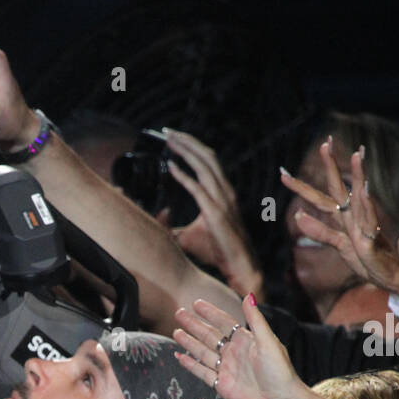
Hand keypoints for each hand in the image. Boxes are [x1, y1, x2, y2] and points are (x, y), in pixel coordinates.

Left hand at [163, 129, 263, 299]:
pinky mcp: (215, 213)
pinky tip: (171, 168)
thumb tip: (159, 218)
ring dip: (187, 151)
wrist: (239, 267)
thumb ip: (173, 227)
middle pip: (207, 156)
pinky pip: (198, 189)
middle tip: (168, 132)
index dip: (192, 147)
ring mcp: (222, 200)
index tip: (175, 138)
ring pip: (205, 166)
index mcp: (222, 192)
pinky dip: (184, 177)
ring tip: (170, 141)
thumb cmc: (217, 252)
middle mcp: (225, 191)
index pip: (207, 161)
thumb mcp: (189, 236)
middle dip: (187, 142)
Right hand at [173, 293, 302, 398]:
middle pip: (210, 335)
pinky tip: (179, 357)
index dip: (210, 313)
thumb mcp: (268, 341)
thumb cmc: (279, 372)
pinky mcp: (221, 385)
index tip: (196, 303)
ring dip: (189, 342)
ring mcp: (227, 369)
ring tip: (176, 332)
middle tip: (179, 313)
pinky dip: (190, 364)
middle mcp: (234, 353)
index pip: (225, 322)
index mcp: (246, 341)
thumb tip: (249, 295)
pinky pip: (202, 372)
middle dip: (194, 325)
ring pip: (203, 352)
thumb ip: (255, 319)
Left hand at [281, 142, 398, 294]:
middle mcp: (353, 217)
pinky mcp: (371, 241)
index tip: (282, 173)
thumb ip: (320, 232)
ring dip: (358, 176)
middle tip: (326, 143)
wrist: (390, 275)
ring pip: (359, 197)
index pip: (320, 198)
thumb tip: (298, 215)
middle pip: (338, 188)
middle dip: (331, 166)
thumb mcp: (339, 245)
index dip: (301, 187)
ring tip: (356, 156)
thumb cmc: (366, 259)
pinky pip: (369, 221)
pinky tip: (365, 191)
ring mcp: (364, 226)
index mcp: (343, 218)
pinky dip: (366, 206)